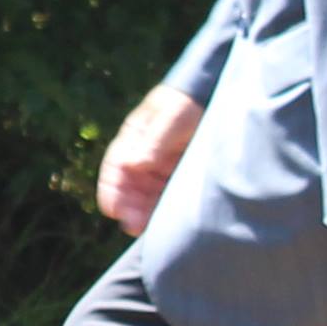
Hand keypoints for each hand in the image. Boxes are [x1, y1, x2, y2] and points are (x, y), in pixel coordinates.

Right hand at [93, 85, 202, 231]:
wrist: (215, 96)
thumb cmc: (189, 103)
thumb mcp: (173, 117)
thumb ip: (155, 140)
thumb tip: (135, 164)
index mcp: (134, 136)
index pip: (115, 165)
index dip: (111, 188)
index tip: (111, 209)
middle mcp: (143, 153)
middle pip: (129, 184)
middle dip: (127, 206)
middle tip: (131, 225)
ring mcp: (160, 165)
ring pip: (145, 192)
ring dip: (141, 211)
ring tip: (142, 229)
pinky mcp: (177, 173)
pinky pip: (164, 194)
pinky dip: (159, 208)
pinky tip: (160, 222)